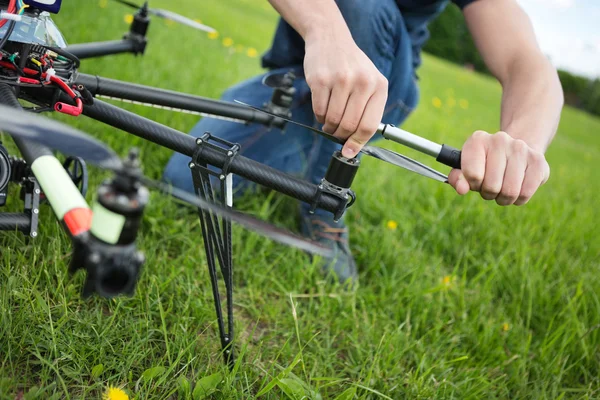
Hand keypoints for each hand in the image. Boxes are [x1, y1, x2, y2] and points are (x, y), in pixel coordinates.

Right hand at [303, 28, 387, 157]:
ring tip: (329, 120)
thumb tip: (355, 146)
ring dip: (329, 126)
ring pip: (333, 120)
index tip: (349, 152)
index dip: (358, 143)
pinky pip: (319, 110)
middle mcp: (362, 82)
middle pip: (349, 126)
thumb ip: (367, 112)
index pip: (369, 125)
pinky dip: (319, 115)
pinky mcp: (320, 79)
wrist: (331, 39)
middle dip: (340, 135)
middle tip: (336, 133)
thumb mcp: (369, 83)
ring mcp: (341, 80)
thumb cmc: (351, 67)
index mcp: (379, 86)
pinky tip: (323, 107)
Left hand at [448, 131, 549, 205]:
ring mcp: (521, 149)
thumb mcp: (466, 169)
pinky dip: (518, 199)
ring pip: (510, 192)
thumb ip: (458, 179)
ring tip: (502, 188)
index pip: (472, 175)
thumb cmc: (485, 165)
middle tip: (490, 186)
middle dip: (489, 193)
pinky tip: (517, 188)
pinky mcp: (538, 162)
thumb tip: (462, 189)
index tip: (476, 181)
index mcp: (477, 140)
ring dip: (503, 198)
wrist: (515, 151)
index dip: (473, 184)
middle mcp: (500, 140)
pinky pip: (525, 194)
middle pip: (491, 186)